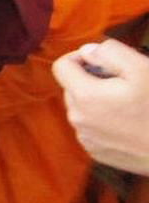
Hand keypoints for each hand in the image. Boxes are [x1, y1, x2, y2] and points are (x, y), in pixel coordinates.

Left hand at [53, 39, 148, 175]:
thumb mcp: (142, 69)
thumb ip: (110, 52)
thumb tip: (88, 51)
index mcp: (84, 95)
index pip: (61, 67)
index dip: (78, 57)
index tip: (99, 59)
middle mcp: (78, 118)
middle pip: (72, 87)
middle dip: (91, 79)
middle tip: (122, 82)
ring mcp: (86, 138)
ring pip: (82, 108)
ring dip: (97, 100)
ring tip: (128, 103)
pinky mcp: (96, 151)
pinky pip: (91, 128)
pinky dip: (103, 120)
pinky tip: (128, 122)